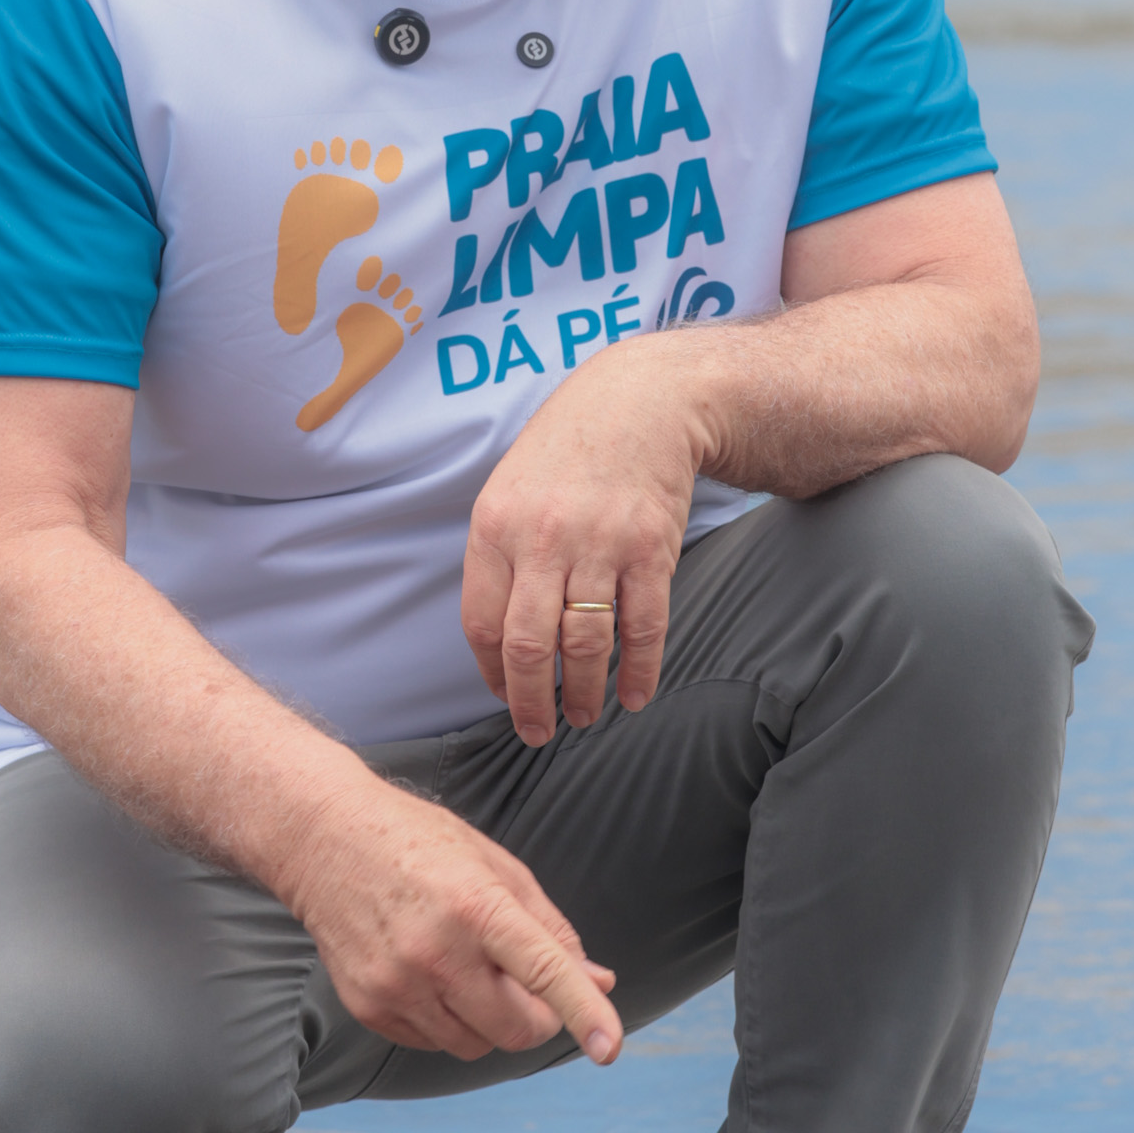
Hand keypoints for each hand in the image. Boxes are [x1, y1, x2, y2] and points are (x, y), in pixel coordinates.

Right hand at [277, 770, 621, 1064]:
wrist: (324, 840)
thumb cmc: (421, 845)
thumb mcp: (496, 867)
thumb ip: (551, 929)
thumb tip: (600, 982)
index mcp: (476, 904)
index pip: (542, 969)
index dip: (583, 1011)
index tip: (610, 1048)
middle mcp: (435, 951)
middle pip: (516, 1029)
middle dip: (536, 1018)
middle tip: (525, 984)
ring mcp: (397, 985)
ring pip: (476, 1045)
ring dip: (490, 1021)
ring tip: (466, 966)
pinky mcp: (369, 1007)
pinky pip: (433, 1043)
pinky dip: (448, 1021)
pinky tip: (428, 973)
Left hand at [462, 337, 705, 747]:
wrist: (640, 402)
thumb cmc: (567, 452)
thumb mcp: (510, 490)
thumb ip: (499, 557)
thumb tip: (496, 640)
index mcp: (495, 525)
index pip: (481, 623)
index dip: (491, 672)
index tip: (503, 696)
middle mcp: (543, 537)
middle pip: (528, 644)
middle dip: (531, 702)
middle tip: (539, 731)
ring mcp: (600, 544)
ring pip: (586, 644)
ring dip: (583, 693)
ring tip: (583, 717)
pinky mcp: (652, 550)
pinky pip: (643, 628)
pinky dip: (640, 672)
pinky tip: (635, 696)